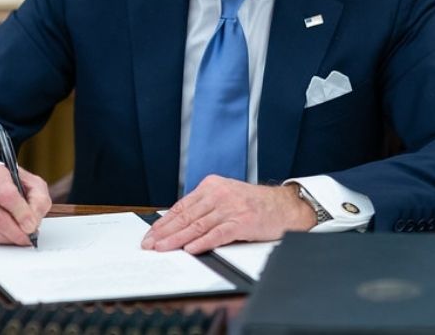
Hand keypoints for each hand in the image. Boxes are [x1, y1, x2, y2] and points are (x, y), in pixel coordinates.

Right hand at [0, 162, 51, 245]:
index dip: (21, 214)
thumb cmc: (13, 183)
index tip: (31, 225)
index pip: (6, 196)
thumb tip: (32, 222)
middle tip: (29, 236)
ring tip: (21, 236)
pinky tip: (8, 234)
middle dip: (17, 232)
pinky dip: (0, 239)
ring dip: (9, 238)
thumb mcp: (33, 184)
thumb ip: (39, 200)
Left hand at [141, 177, 314, 253]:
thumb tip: (178, 224)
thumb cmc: (255, 204)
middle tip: (150, 243)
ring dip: (177, 239)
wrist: (284, 206)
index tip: (151, 233)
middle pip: (186, 216)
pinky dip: (202, 242)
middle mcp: (219, 194)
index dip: (164, 221)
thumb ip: (205, 206)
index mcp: (212, 186)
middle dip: (165, 232)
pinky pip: (217, 234)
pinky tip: (190, 249)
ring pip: (197, 225)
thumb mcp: (226, 196)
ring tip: (163, 248)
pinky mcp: (242, 222)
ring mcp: (231, 208)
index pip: (181, 206)